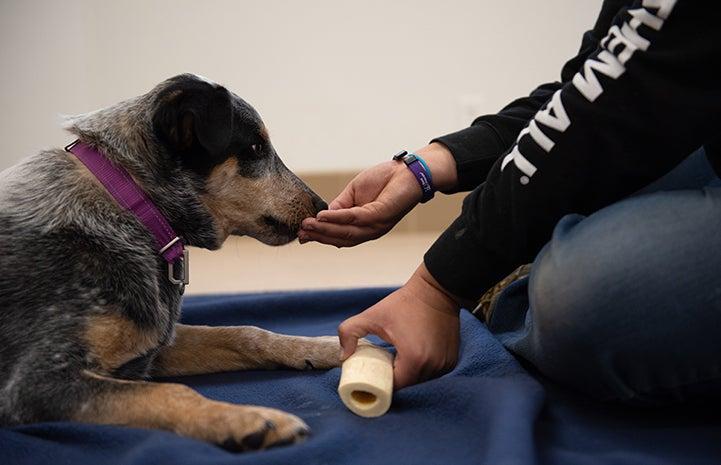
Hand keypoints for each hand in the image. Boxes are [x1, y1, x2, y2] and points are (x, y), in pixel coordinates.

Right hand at [299, 143, 457, 246]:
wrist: (408, 170)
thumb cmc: (384, 180)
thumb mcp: (354, 193)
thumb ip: (339, 206)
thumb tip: (320, 216)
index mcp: (364, 227)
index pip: (339, 236)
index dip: (320, 236)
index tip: (300, 234)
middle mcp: (370, 230)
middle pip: (341, 239)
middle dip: (319, 235)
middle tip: (300, 233)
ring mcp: (377, 225)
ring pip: (346, 232)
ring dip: (324, 230)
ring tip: (307, 225)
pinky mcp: (381, 215)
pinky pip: (355, 219)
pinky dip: (337, 218)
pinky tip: (322, 215)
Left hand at [337, 263, 460, 389]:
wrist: (436, 290)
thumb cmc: (405, 303)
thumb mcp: (372, 316)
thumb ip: (349, 333)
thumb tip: (343, 356)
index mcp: (414, 359)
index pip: (395, 386)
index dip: (381, 383)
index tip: (374, 374)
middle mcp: (433, 366)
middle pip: (409, 385)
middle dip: (395, 379)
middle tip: (383, 367)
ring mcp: (445, 364)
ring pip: (422, 380)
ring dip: (409, 375)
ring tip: (397, 361)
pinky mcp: (452, 359)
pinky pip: (433, 373)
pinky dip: (422, 369)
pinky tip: (413, 358)